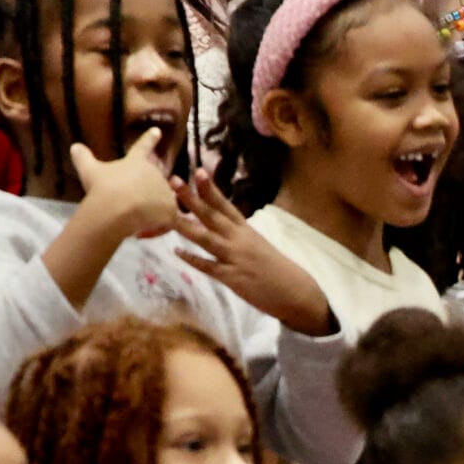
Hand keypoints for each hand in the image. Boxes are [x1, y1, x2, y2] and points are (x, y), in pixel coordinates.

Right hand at [71, 128, 180, 239]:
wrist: (116, 209)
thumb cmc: (103, 187)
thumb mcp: (88, 169)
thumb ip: (83, 157)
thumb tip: (74, 146)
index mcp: (137, 161)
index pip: (144, 146)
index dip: (150, 138)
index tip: (158, 131)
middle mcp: (155, 173)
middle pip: (157, 177)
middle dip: (150, 187)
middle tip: (135, 199)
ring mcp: (165, 192)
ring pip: (164, 199)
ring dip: (156, 207)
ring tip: (139, 218)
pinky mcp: (170, 211)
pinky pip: (167, 220)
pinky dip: (157, 226)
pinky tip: (144, 231)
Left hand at [173, 170, 334, 333]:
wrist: (297, 293)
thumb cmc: (275, 267)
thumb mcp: (256, 243)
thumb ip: (236, 233)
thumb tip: (216, 222)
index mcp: (246, 230)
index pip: (225, 205)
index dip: (210, 188)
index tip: (197, 171)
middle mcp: (239, 239)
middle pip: (212, 215)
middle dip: (192, 198)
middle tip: (173, 180)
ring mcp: (234, 257)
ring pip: (206, 238)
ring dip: (186, 225)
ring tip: (167, 213)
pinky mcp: (232, 277)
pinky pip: (209, 266)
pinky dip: (193, 259)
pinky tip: (177, 252)